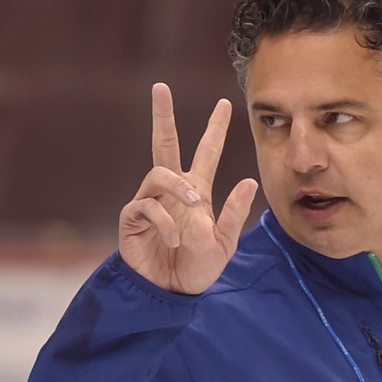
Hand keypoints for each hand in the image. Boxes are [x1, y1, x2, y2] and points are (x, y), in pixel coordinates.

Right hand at [119, 83, 258, 293]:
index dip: (215, 129)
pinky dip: (165, 222)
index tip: (224, 104)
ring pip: (159, 175)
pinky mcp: (133, 220)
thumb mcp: (225, 243)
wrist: (173, 293)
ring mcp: (150, 203)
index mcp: (197, 192)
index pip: (207, 153)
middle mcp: (172, 192)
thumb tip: (249, 180)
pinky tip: (175, 241)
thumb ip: (235, 213)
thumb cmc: (200, 268)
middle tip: (161, 87)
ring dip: (179, 187)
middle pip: (164, 145)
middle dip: (163, 116)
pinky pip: (146, 207)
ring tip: (196, 206)